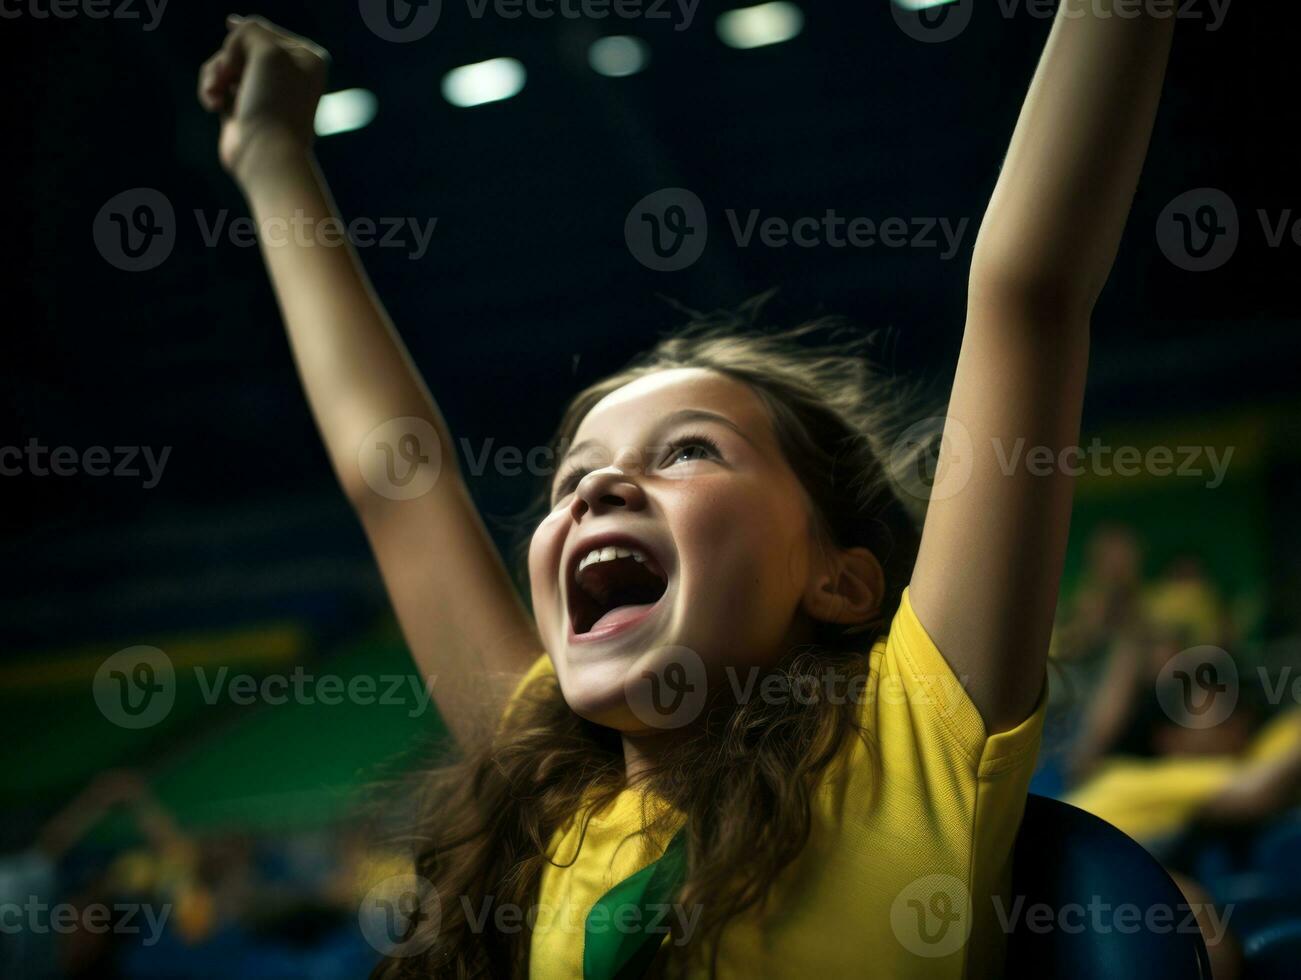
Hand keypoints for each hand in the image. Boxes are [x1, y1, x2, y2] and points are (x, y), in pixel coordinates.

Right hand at [197, 14, 329, 182]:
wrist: (265, 154)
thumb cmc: (274, 103)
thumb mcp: (267, 51)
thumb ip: (250, 31)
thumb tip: (235, 29)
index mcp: (306, 58)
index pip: (260, 29)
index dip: (242, 39)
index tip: (242, 58)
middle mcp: (288, 73)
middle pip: (240, 46)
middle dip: (227, 58)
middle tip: (229, 75)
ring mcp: (264, 91)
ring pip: (225, 63)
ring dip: (214, 74)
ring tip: (215, 94)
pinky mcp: (242, 107)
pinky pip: (216, 84)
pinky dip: (210, 90)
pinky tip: (213, 106)